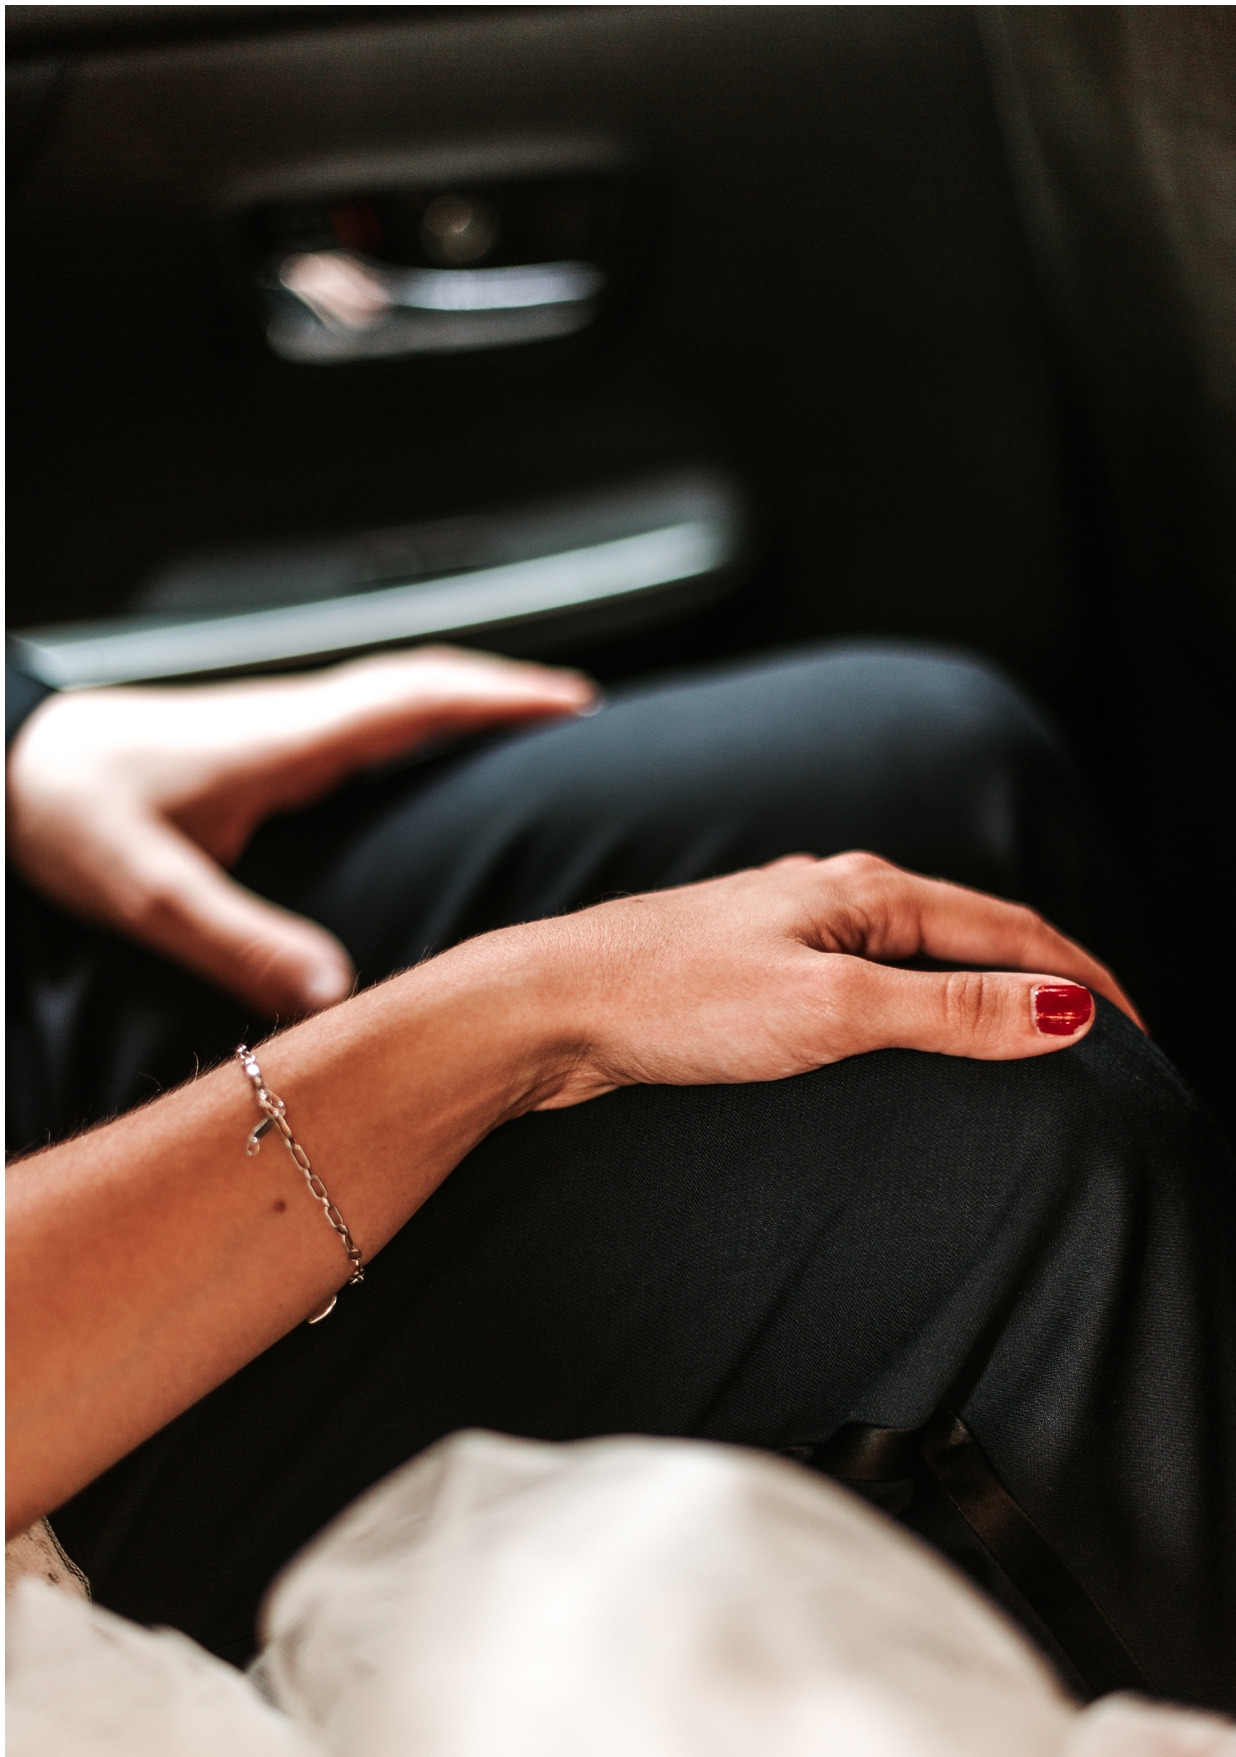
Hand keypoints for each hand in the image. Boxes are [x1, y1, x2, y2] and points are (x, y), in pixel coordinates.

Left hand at [6, 647, 596, 1019]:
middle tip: (578, 708)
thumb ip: (241, 941)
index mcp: (287, 741)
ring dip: (467, 697)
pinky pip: (370, 715)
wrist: (4, 761)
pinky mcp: (265, 743)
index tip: (572, 704)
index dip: (500, 699)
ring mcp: (281, 726)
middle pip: (423, 682)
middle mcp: (294, 721)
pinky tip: (431, 748)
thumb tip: (333, 993)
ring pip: (397, 691)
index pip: (416, 699)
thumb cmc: (63, 811)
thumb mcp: (147, 890)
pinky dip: (423, 717)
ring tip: (530, 719)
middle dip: (505, 690)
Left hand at [514, 850, 1142, 1109]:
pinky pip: (878, 980)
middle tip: (1106, 1039)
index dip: (1086, 982)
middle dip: (1050, 979)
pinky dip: (929, 1006)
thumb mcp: (835, 1013)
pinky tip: (917, 1037)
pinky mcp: (761, 969)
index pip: (1017, 930)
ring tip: (1031, 1040)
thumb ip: (954, 1014)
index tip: (1141, 1033)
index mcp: (871, 890)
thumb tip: (1067, 1012)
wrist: (541, 1009)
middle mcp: (841, 894)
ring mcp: (799, 928)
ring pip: (926, 953)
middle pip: (979, 932)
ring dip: (989, 989)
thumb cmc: (672, 1003)